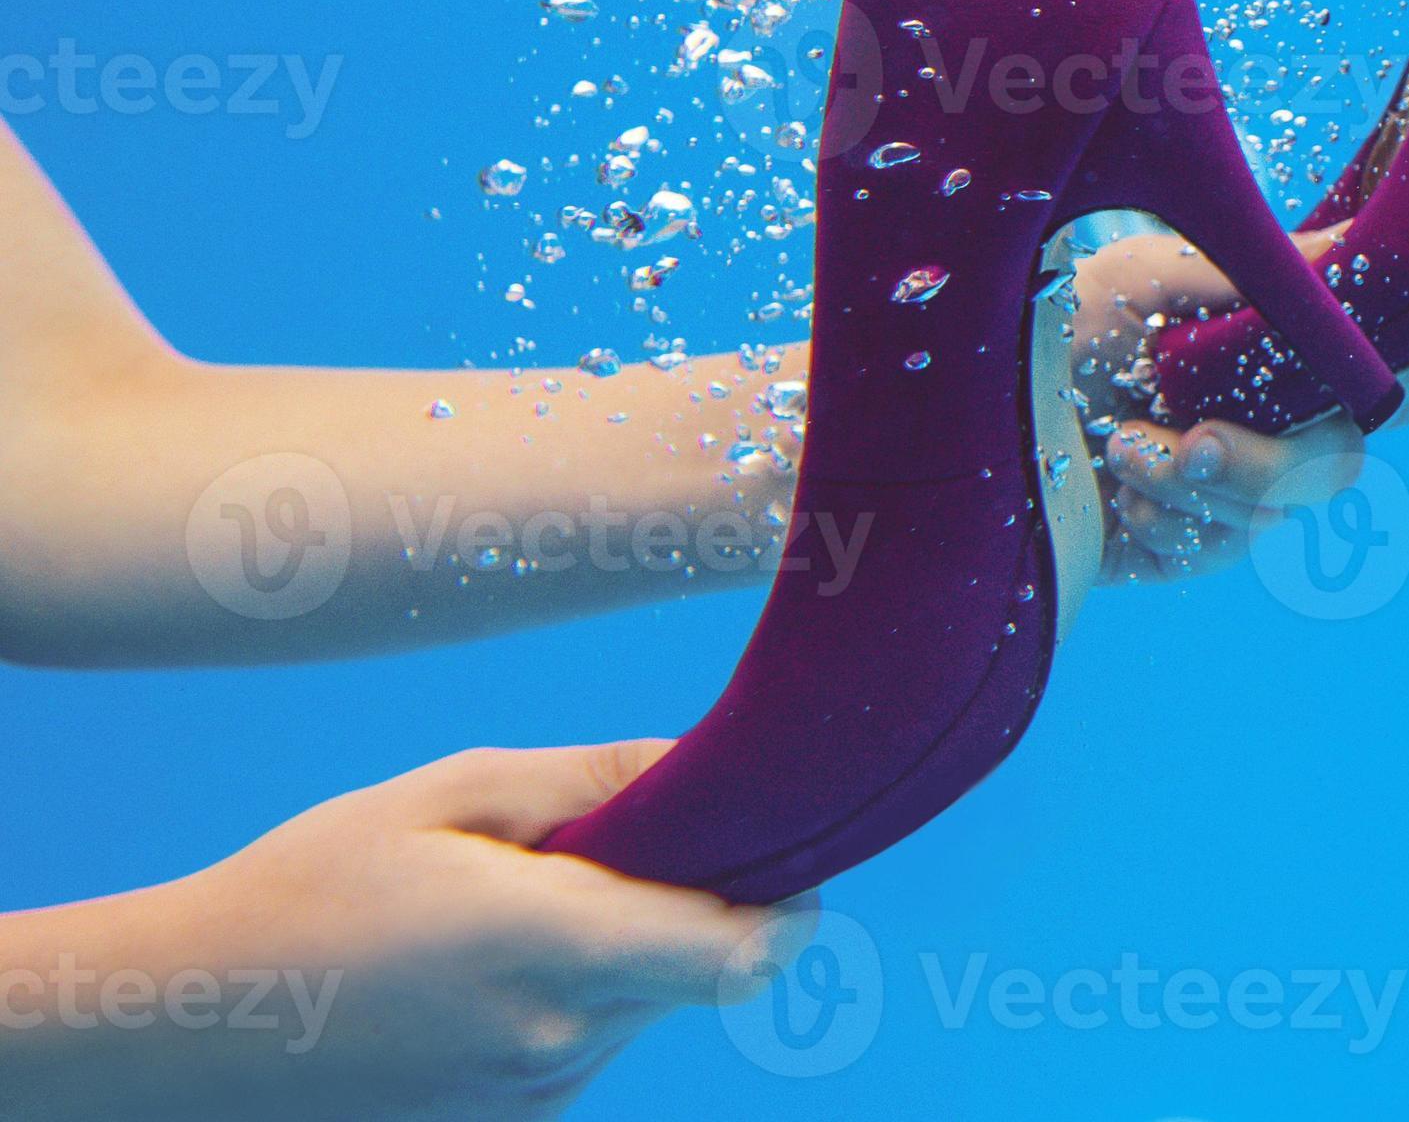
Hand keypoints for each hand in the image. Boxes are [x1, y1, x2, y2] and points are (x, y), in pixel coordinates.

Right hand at [0, 742, 813, 1119]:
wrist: (180, 1026)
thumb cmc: (309, 888)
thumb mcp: (447, 796)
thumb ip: (593, 782)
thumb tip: (701, 764)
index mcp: (555, 949)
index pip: (748, 950)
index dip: (785, 900)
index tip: (771, 849)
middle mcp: (560, 1043)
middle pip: (700, 976)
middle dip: (690, 910)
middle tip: (614, 851)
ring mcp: (531, 1100)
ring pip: (641, 1014)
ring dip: (620, 959)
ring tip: (512, 911)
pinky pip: (581, 1053)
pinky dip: (568, 1005)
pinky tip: (477, 972)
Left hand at [1066, 226, 1408, 581]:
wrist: (951, 413)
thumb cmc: (1047, 329)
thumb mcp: (1147, 277)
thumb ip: (1254, 272)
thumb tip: (1355, 253)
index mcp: (1264, 344)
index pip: (1384, 366)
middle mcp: (1256, 415)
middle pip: (1343, 456)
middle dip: (1274, 458)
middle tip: (1196, 442)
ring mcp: (1221, 486)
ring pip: (1282, 508)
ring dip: (1201, 482)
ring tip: (1121, 448)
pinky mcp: (1178, 544)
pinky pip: (1220, 545)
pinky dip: (1169, 517)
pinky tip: (1115, 489)